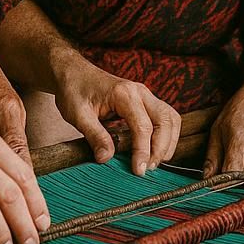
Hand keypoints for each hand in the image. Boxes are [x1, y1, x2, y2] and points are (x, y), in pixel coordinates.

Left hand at [54, 62, 180, 175]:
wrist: (73, 73)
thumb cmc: (74, 90)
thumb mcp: (78, 115)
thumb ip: (94, 136)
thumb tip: (106, 159)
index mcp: (124, 93)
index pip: (143, 126)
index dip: (143, 151)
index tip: (139, 171)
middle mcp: (139, 92)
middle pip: (165, 120)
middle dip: (161, 147)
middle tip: (149, 169)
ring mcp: (144, 95)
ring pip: (170, 118)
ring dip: (168, 142)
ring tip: (154, 162)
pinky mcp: (145, 101)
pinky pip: (164, 117)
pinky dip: (165, 135)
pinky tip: (154, 150)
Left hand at [204, 76, 243, 176]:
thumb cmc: (235, 114)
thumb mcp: (216, 131)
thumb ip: (212, 157)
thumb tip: (206, 179)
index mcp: (240, 139)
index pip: (232, 172)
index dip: (222, 182)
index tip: (213, 185)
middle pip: (242, 177)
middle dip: (230, 179)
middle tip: (221, 172)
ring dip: (240, 175)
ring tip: (234, 157)